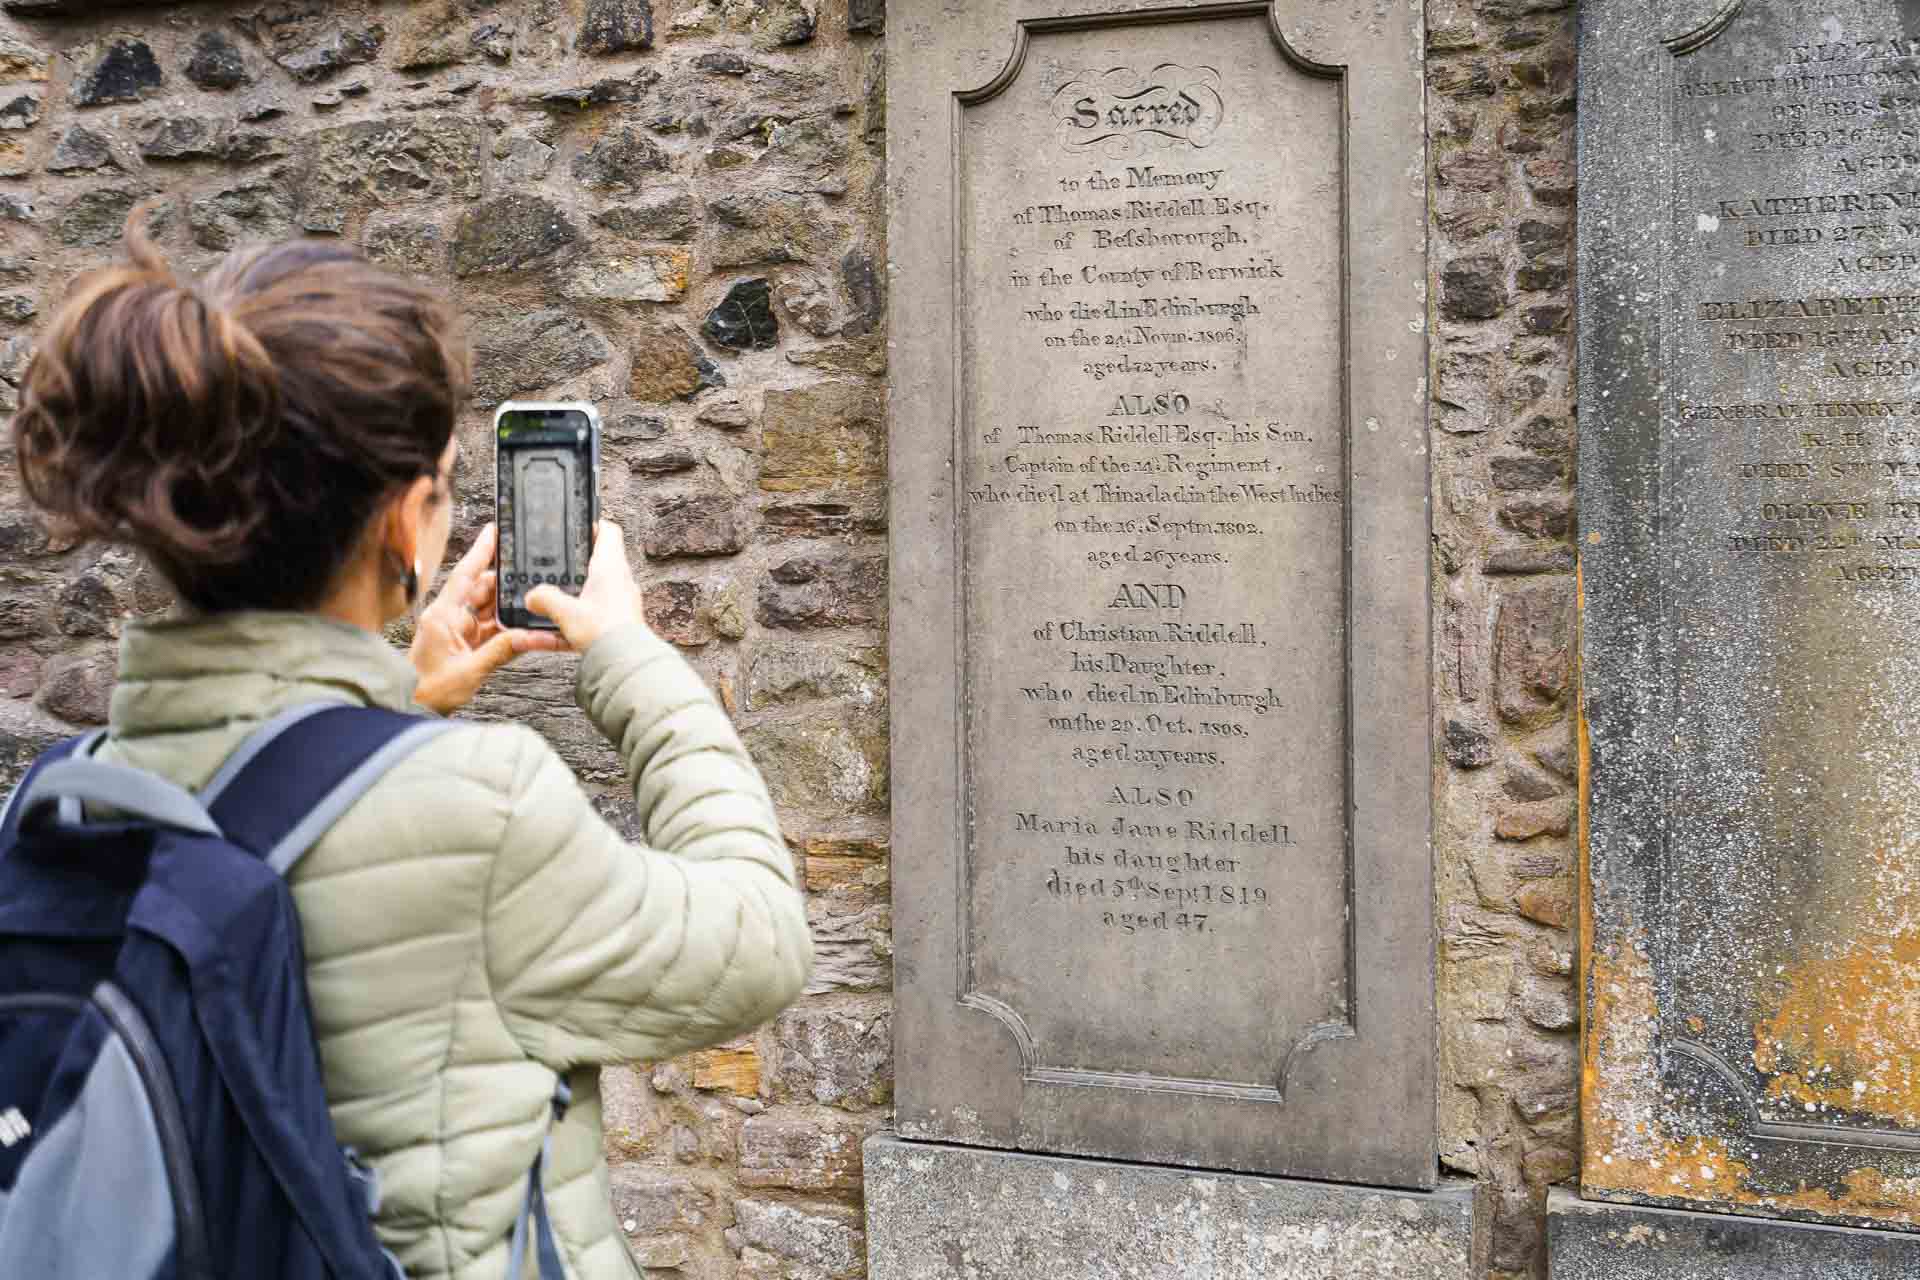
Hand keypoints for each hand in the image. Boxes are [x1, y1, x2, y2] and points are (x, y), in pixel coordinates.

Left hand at [410, 523, 565, 714]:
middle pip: (483, 590)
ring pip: (490, 609)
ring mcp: (457, 630)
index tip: (494, 531)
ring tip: (533, 605)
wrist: (411, 707)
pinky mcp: (465, 643)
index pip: (464, 575)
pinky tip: (525, 629)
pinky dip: (508, 629)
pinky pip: (492, 629)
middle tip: (533, 578)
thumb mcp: (469, 671)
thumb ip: (501, 651)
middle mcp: (449, 618)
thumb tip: (529, 635)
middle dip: (508, 585)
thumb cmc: (428, 691)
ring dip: (510, 609)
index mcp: (442, 616)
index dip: (480, 552)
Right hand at [525, 520, 646, 653]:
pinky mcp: (620, 622)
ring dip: (579, 592)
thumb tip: (532, 596)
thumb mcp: (566, 611)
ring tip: (557, 599)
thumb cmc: (605, 632)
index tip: (579, 526)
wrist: (625, 664)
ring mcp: (623, 602)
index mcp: (611, 567)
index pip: (609, 532)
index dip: (594, 525)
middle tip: (560, 564)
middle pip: (601, 561)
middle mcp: (621, 581)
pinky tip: (558, 632)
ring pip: (597, 589)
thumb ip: (545, 599)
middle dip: (579, 563)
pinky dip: (579, 618)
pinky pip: (596, 614)